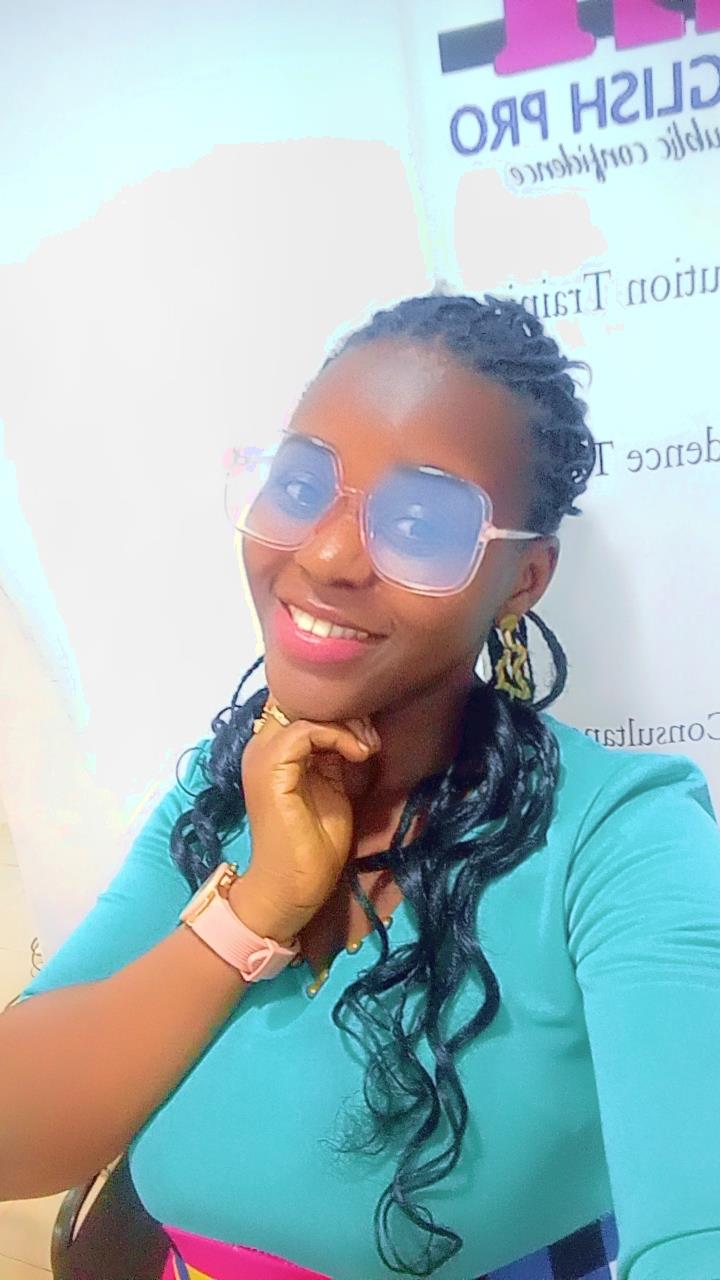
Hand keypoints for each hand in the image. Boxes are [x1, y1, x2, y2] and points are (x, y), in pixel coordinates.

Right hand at [236, 701, 380, 939]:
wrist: (292, 887)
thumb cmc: (313, 844)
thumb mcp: (331, 785)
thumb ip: (333, 754)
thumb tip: (355, 727)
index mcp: (273, 750)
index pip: (301, 705)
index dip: (336, 710)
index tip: (366, 734)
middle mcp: (261, 746)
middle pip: (299, 700)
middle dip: (341, 710)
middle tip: (369, 736)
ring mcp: (262, 756)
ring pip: (302, 709)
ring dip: (343, 722)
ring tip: (366, 746)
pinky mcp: (271, 769)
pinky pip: (304, 731)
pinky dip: (337, 736)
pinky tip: (359, 753)